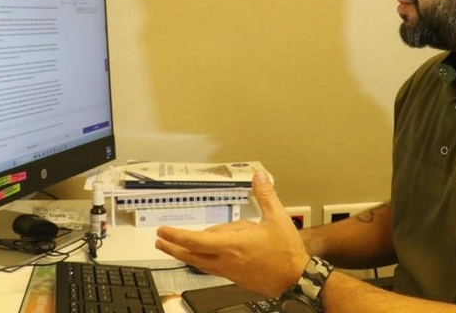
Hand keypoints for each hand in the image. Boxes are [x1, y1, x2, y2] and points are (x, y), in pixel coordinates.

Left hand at [155, 170, 308, 297]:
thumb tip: (258, 177)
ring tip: (174, 250)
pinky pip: (212, 269)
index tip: (164, 232)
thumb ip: (265, 195)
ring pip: (200, 264)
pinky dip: (201, 262)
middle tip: (160, 241)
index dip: (177, 236)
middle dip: (173, 247)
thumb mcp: (277, 218)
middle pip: (192, 255)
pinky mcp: (235, 278)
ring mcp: (230, 271)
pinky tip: (200, 260)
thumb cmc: (287, 253)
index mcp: (234, 245)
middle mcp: (227, 260)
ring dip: (184, 255)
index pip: (197, 241)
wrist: (296, 279)